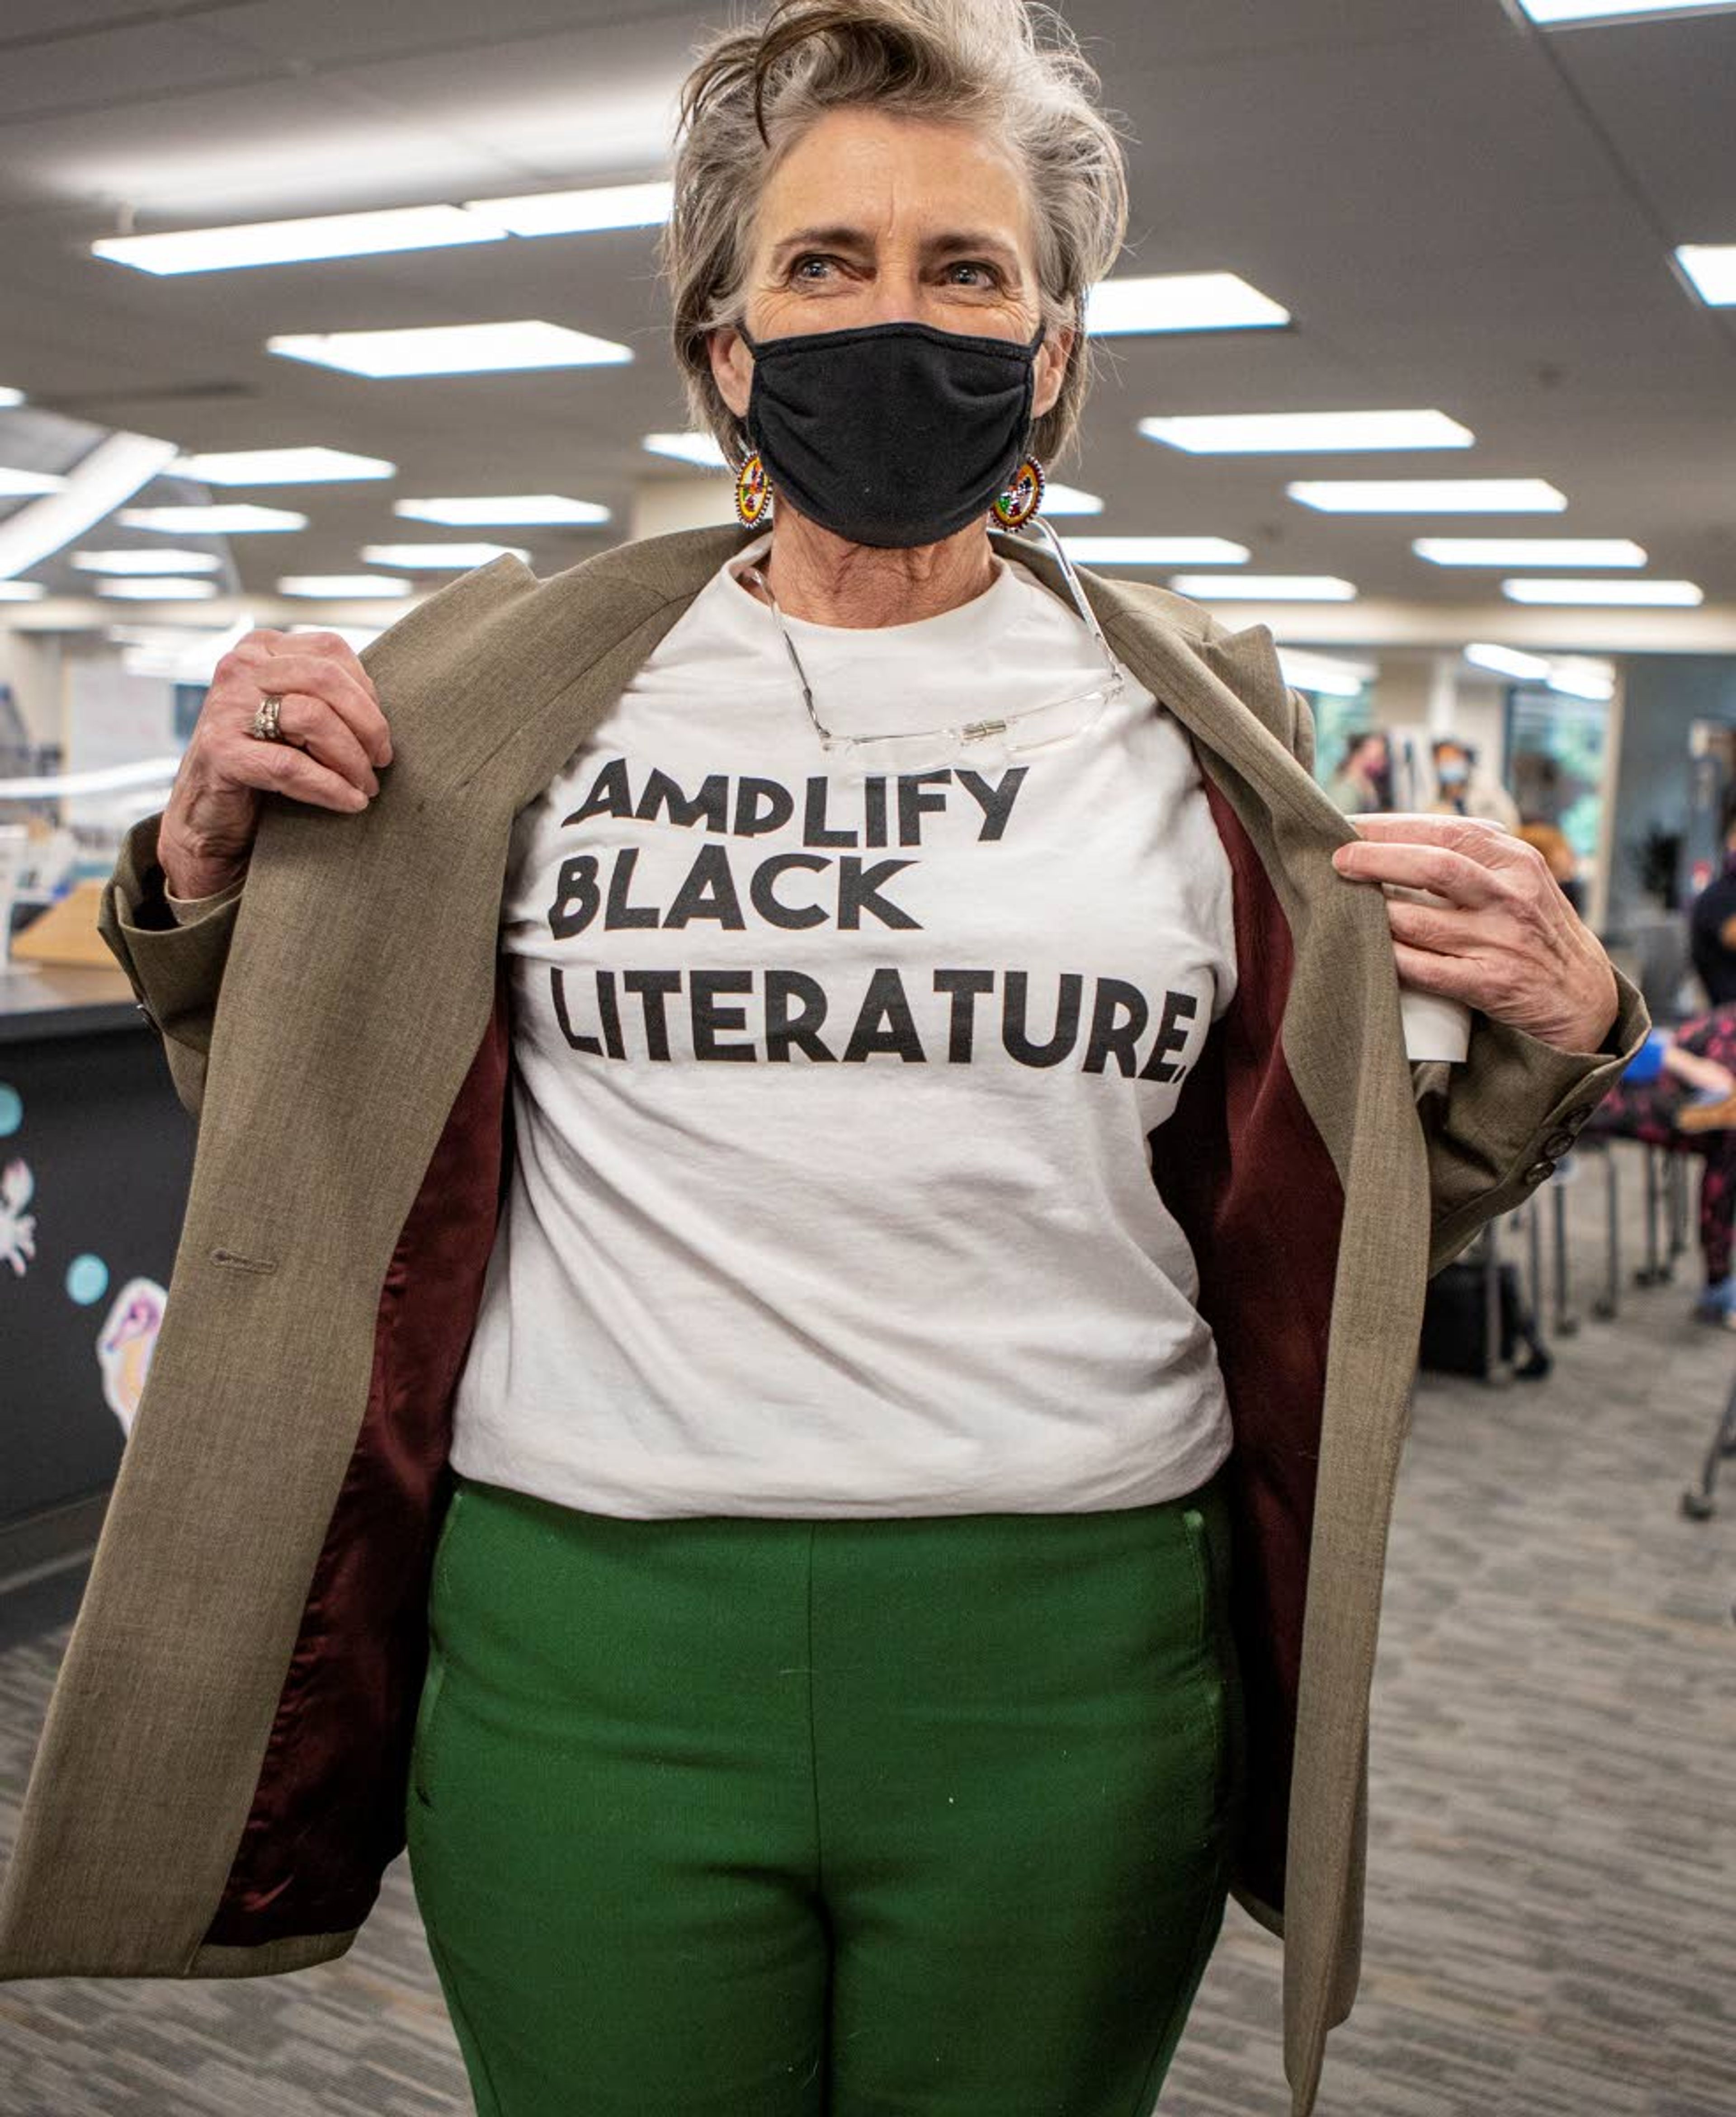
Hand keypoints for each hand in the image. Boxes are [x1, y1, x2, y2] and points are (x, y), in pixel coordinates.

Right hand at [159, 628, 393, 896]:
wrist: (209, 817)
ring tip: (366, 786)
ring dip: (352, 759)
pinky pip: (290, 765)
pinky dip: (329, 787)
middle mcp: (239, 668)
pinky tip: (351, 803)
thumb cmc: (264, 763)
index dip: (367, 692)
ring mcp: (224, 707)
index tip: (379, 733)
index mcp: (261, 649)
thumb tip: (386, 705)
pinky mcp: (219, 751)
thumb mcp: (295, 716)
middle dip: (367, 725)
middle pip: (325, 680)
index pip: (331, 651)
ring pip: (312, 718)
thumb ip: (327, 696)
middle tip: (382, 761)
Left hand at [1330, 813, 1619, 1053]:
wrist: (1583, 997)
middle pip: (1433, 867)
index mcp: (1516, 860)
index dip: (1390, 826)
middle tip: (1336, 860)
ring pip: (1419, 921)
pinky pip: (1424, 969)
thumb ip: (1472, 855)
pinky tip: (1367, 948)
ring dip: (1374, 912)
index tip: (1348, 825)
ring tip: (1344, 904)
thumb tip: (1394, 833)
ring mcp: (1501, 941)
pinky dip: (1390, 958)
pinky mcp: (1490, 984)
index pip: (1445, 830)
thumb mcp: (1519, 879)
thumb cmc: (1535, 929)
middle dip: (1375, 859)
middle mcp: (1511, 896)